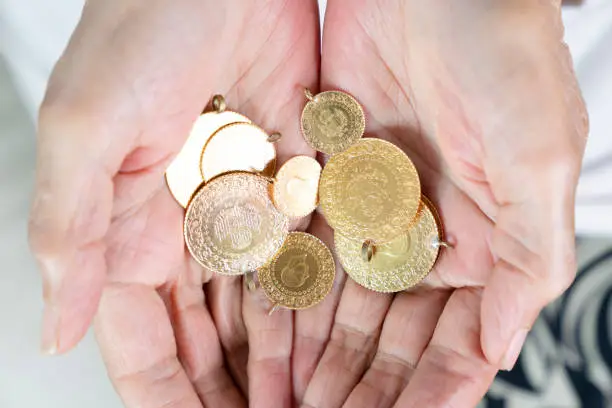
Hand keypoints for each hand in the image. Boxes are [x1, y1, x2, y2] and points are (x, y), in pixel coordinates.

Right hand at [28, 0, 318, 406]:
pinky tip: (332, 344)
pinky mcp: (292, 181)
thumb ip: (70, 228)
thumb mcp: (88, 127)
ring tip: (308, 403)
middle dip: (228, 386)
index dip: (165, 391)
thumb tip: (56, 328)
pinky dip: (314, 301)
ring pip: (256, 306)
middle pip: (204, 336)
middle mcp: (187, 226)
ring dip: (277, 358)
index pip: (142, 337)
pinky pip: (304, 253)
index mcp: (127, 226)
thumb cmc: (147, 25)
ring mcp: (243, 207)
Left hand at [296, 1, 586, 406]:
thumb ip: (530, 255)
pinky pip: (308, 249)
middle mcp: (430, 228)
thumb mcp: (537, 155)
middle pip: (395, 331)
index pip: (459, 338)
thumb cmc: (499, 51)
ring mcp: (377, 207)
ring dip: (321, 353)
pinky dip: (292, 294)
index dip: (429, 392)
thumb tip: (505, 345)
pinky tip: (271, 337)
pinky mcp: (332, 180)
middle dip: (365, 384)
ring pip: (346, 301)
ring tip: (290, 401)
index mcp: (488, 236)